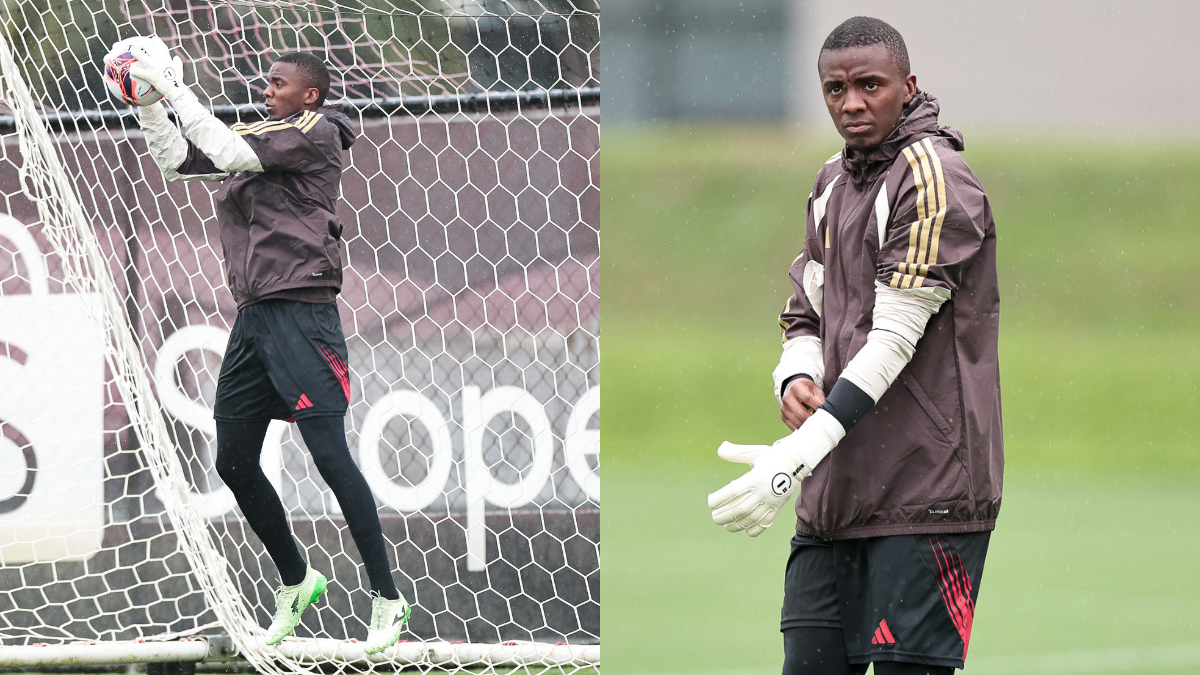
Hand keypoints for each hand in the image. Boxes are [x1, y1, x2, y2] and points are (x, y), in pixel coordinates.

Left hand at [126, 38, 194, 106]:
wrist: (175, 90)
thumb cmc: (177, 81)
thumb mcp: (179, 69)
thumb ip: (177, 62)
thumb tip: (175, 58)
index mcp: (166, 58)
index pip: (161, 45)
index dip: (155, 41)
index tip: (152, 39)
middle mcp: (159, 60)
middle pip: (150, 47)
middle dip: (143, 42)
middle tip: (138, 40)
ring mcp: (154, 67)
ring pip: (142, 57)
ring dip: (136, 53)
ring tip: (132, 51)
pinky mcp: (150, 75)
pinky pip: (139, 72)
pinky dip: (134, 71)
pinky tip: (130, 71)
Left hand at [708, 409, 845, 537]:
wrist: (797, 463)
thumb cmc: (773, 456)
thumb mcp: (754, 452)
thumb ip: (736, 453)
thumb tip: (720, 449)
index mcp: (754, 478)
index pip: (732, 492)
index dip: (719, 499)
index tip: (710, 502)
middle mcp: (762, 493)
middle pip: (739, 510)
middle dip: (724, 516)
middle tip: (714, 517)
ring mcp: (770, 503)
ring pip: (750, 520)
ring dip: (736, 525)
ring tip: (726, 525)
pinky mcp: (776, 509)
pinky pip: (765, 524)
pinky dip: (754, 530)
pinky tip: (745, 529)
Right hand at [781, 377, 825, 429]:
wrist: (793, 389)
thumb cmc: (806, 389)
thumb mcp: (814, 388)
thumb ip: (820, 397)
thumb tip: (825, 410)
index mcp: (796, 387)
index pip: (807, 398)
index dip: (816, 406)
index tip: (824, 411)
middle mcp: (787, 397)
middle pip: (800, 412)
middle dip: (812, 419)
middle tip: (821, 422)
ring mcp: (784, 408)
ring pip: (796, 421)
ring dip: (808, 425)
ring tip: (817, 426)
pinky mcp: (783, 416)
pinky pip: (793, 426)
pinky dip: (802, 428)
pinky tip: (809, 427)